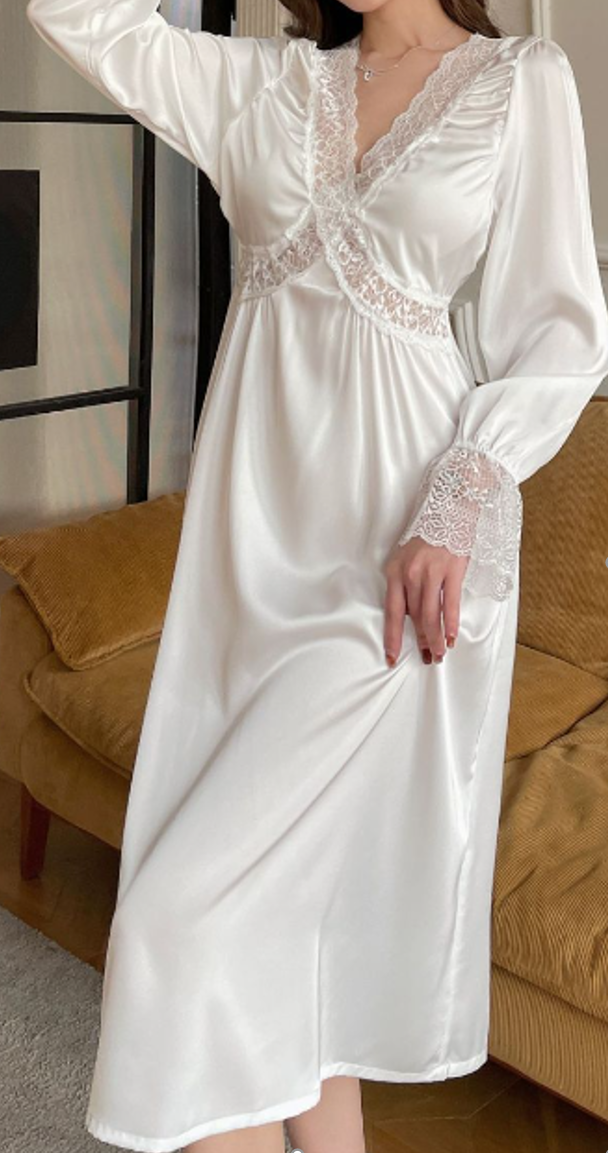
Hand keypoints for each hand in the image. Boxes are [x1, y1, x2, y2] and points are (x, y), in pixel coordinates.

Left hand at [382, 535, 468, 665]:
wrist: (450, 511)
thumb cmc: (427, 538)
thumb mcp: (405, 559)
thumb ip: (404, 585)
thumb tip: (408, 615)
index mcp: (395, 572)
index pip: (391, 612)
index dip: (392, 637)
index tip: (391, 656)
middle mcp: (410, 574)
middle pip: (414, 617)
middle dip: (421, 641)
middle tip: (428, 658)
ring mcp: (431, 572)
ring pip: (430, 615)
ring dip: (436, 638)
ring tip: (440, 653)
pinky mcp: (452, 570)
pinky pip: (450, 604)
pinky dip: (451, 624)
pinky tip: (452, 637)